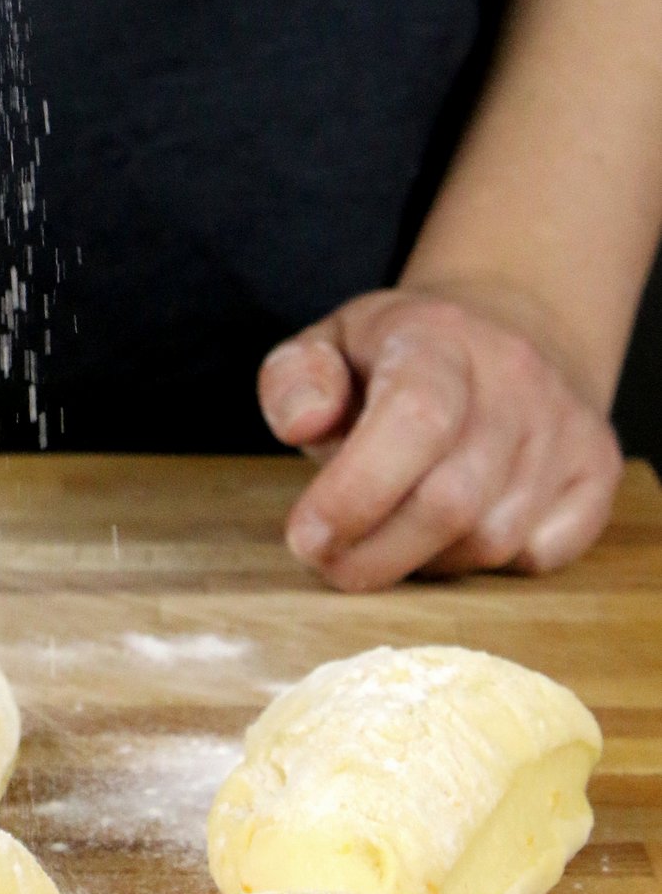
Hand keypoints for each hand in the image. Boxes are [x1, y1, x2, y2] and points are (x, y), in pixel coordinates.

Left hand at [258, 288, 622, 590]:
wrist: (509, 328)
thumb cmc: (398, 354)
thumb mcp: (328, 345)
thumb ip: (295, 381)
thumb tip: (304, 424)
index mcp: (437, 337)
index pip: (414, 420)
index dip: (356, 493)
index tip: (306, 538)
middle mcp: (514, 377)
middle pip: (451, 501)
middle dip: (377, 553)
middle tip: (331, 562)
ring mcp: (565, 424)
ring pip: (492, 539)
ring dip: (426, 560)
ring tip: (391, 534)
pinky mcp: (598, 468)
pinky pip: (541, 554)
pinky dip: (488, 565)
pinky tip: (454, 532)